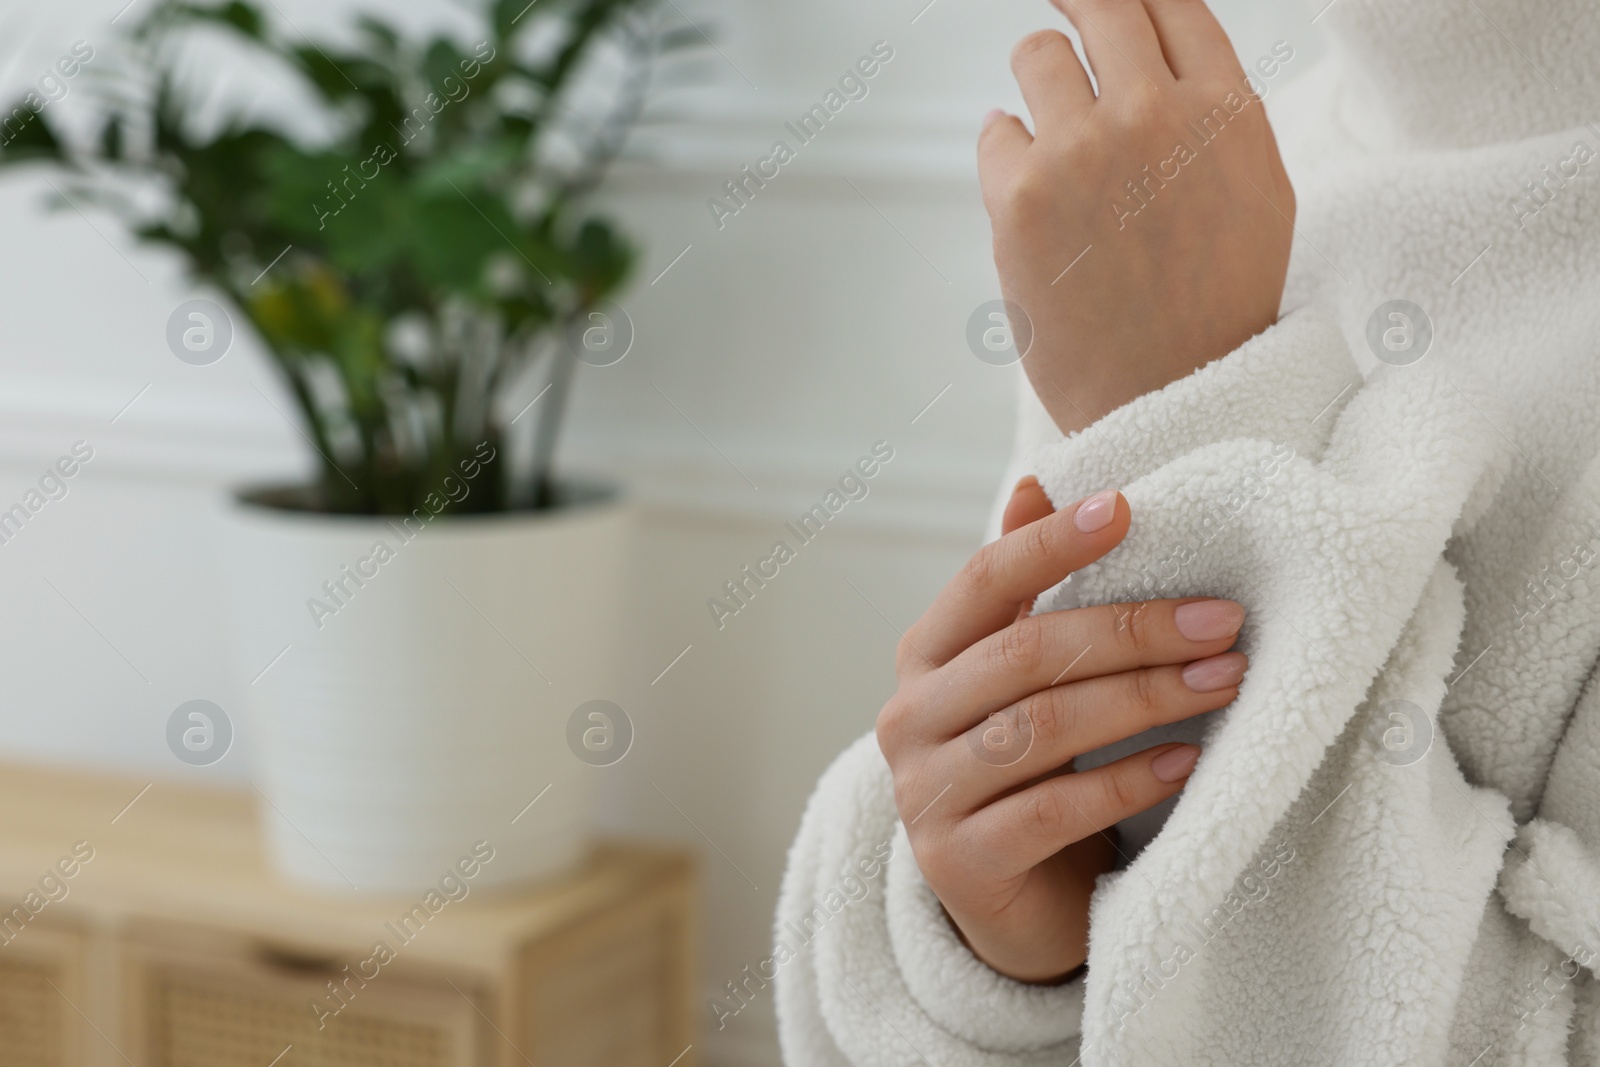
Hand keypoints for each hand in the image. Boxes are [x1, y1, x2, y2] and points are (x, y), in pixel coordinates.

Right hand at [877, 478, 1247, 981]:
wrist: (1014, 902)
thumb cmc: (1029, 770)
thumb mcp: (1023, 677)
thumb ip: (1024, 590)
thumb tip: (1037, 481)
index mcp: (926, 656)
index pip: (983, 581)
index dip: (1051, 542)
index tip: (1128, 508)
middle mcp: (910, 718)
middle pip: (1024, 655)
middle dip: (1132, 632)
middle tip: (1223, 621)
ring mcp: (926, 794)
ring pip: (1041, 729)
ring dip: (1144, 700)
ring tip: (1223, 682)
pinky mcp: (959, 864)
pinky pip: (1050, 812)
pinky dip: (1125, 783)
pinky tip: (1185, 765)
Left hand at [979, 0, 1294, 434]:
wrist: (1168, 400)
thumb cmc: (1215, 305)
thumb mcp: (1257, 191)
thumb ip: (1214, 112)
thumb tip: (1155, 51)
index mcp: (1226, 111)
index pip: (1171, 1)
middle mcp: (1153, 116)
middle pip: (1102, 5)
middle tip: (1063, 5)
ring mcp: (1081, 151)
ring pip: (1036, 53)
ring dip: (1039, 77)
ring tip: (1049, 121)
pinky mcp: (1019, 195)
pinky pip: (996, 129)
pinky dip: (1008, 149)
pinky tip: (1032, 193)